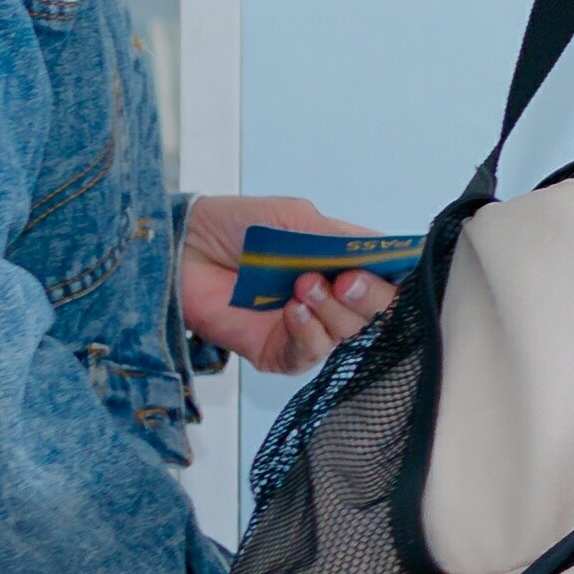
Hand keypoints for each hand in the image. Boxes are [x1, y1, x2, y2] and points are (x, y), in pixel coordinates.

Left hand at [175, 193, 397, 376]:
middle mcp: (329, 299)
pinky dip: (308, 334)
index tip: (385, 268)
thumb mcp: (294, 218)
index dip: (393, 277)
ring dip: (331, 312)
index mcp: (340, 264)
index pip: (387, 278)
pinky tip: (292, 312)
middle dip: (370, 299)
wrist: (180, 247)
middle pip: (376, 313)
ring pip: (347, 335)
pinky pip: (308, 355)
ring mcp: (304, 327)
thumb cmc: (233, 226)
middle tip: (348, 282)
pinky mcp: (276, 352)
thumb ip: (338, 237)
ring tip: (302, 286)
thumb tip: (383, 250)